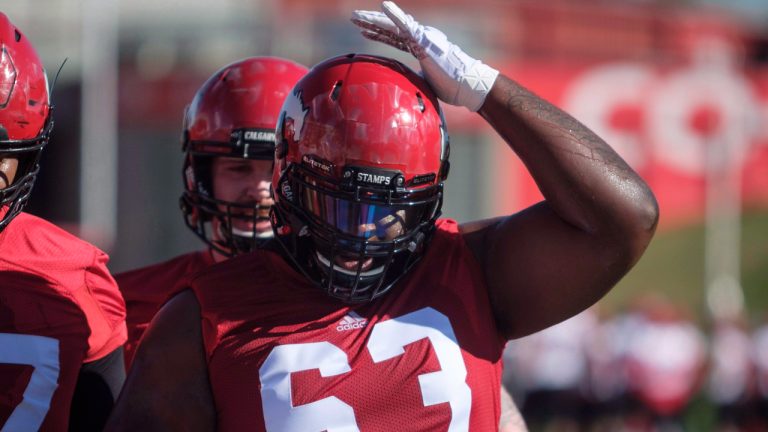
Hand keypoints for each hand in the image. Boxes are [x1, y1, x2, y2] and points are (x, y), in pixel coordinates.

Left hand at [351, 1, 498, 111]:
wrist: (467, 85)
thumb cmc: (451, 86)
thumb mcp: (426, 82)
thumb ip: (415, 78)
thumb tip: (406, 87)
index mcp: (420, 47)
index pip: (395, 38)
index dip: (379, 34)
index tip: (364, 31)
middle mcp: (420, 38)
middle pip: (390, 30)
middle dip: (371, 23)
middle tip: (353, 18)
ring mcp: (422, 38)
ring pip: (393, 26)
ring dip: (374, 19)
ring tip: (357, 16)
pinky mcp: (425, 41)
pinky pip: (406, 26)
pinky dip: (394, 15)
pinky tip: (383, 5)